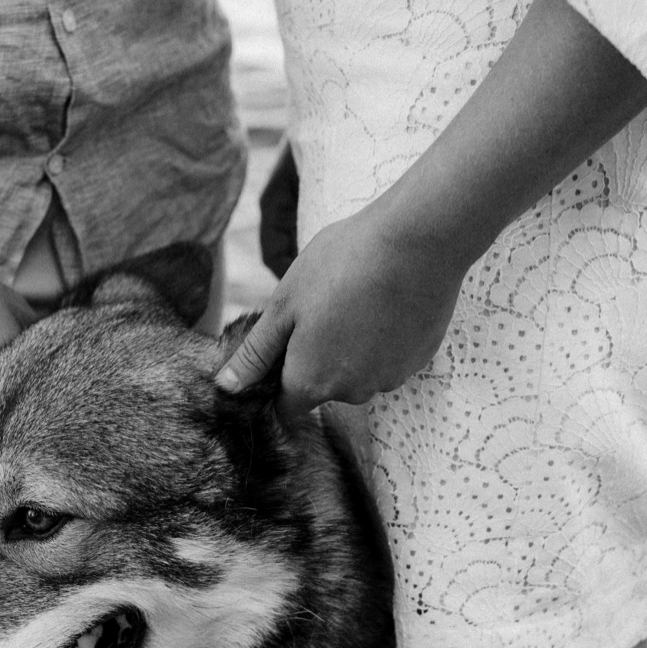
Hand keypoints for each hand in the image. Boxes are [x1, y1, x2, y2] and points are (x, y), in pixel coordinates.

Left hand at [217, 200, 485, 417]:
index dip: (279, 383)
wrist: (418, 240)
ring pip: (358, 373)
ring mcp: (390, 379)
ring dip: (351, 348)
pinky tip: (383, 302)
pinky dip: (383, 339)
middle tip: (320, 307)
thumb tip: (227, 387)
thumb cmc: (342, 265)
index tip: (283, 348)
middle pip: (323, 388)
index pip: (287, 407)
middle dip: (316, 358)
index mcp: (312, 382)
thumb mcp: (284, 304)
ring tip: (355, 299)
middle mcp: (352, 392)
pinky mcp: (418, 361)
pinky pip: (389, 359)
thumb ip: (257, 353)